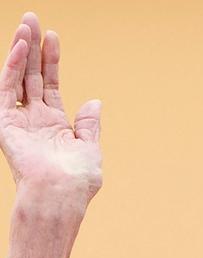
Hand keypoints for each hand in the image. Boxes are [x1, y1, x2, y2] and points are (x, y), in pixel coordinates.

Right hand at [0, 11, 101, 203]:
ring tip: (26, 24)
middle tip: (33, 19)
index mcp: (55, 127)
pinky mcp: (6, 124)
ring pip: (17, 78)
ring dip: (21, 50)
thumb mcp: (90, 149)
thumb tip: (94, 102)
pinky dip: (12, 67)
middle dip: (33, 48)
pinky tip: (21, 47)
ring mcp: (20, 121)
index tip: (54, 38)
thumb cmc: (78, 181)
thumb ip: (89, 125)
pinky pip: (6, 89)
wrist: (60, 195)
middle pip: (32, 76)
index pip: (51, 86)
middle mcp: (35, 121)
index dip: (52, 62)